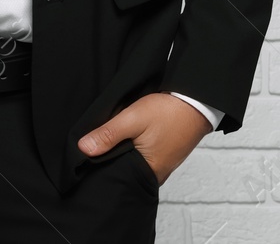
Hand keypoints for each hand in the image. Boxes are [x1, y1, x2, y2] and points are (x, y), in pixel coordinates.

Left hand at [76, 92, 213, 185]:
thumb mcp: (133, 119)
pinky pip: (144, 156)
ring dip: (124, 152)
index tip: (86, 158)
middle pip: (125, 171)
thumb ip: (108, 134)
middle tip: (97, 146)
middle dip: (111, 160)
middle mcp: (157, 174)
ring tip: (110, 141)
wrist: (196, 101)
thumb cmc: (168, 112)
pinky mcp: (166, 155)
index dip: (101, 167)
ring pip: (134, 163)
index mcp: (148, 173)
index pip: (117, 178)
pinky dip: (135, 148)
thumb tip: (83, 149)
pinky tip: (129, 138)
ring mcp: (163, 164)